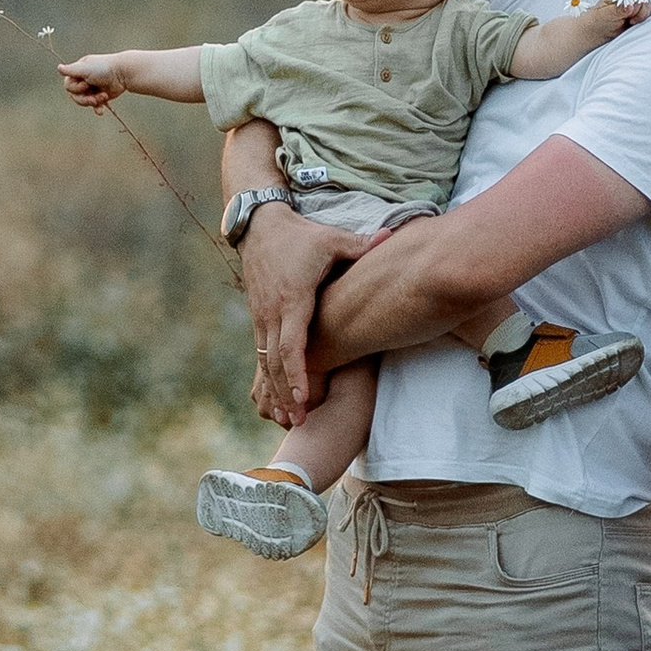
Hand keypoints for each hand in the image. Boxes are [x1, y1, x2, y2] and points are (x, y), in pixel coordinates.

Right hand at [59, 53, 122, 105]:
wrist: (124, 73)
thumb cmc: (104, 68)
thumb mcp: (85, 69)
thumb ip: (71, 70)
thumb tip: (58, 68)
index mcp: (79, 71)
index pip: (68, 85)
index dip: (75, 88)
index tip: (86, 84)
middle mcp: (84, 79)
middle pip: (75, 96)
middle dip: (84, 98)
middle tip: (95, 98)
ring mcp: (93, 88)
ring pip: (85, 101)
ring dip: (92, 102)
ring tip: (103, 98)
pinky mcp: (101, 96)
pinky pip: (95, 106)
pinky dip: (97, 108)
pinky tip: (101, 111)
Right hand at [238, 200, 358, 424]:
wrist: (261, 228)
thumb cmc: (301, 236)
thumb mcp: (330, 239)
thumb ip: (360, 245)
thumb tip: (392, 237)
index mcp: (292, 299)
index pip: (291, 344)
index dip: (298, 372)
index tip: (305, 396)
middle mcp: (272, 313)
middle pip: (275, 363)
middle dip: (286, 393)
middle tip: (299, 421)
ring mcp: (261, 317)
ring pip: (265, 363)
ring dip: (276, 392)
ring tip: (289, 419)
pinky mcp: (259, 319)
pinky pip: (261, 355)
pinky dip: (268, 379)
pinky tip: (278, 399)